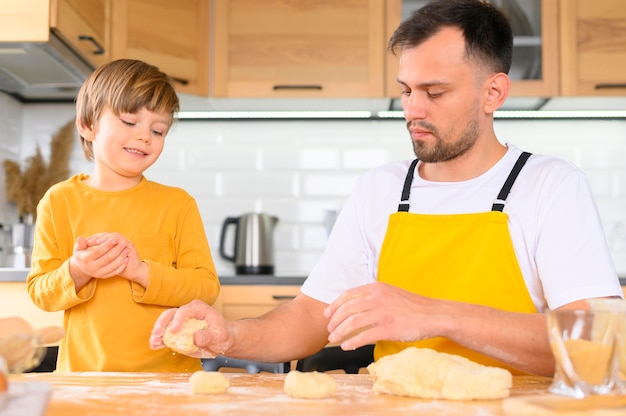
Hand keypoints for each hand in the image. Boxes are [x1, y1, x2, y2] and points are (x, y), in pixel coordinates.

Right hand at [69, 232, 129, 284]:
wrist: (82, 268)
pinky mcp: (104, 277)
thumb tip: (80, 238)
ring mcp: (98, 274)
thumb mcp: (79, 248)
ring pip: (113, 266)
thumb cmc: (82, 255)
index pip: (98, 252)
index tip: (115, 239)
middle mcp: (92, 268)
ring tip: (127, 249)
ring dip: (122, 257)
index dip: (107, 245)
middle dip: (117, 250)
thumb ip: (81, 243)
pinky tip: (126, 258)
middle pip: (107, 259)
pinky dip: (122, 265)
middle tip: (124, 243)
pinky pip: (115, 272)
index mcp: (86, 260)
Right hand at [150, 300, 232, 358]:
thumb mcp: (219, 336)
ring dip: (157, 333)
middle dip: (162, 324)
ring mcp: (180, 321)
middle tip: (157, 335)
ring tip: (153, 343)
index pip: (185, 310)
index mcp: (199, 308)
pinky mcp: (176, 332)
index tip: (174, 330)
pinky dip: (159, 340)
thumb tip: (196, 338)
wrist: (221, 340)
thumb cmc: (221, 334)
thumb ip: (208, 336)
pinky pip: (165, 334)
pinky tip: (155, 346)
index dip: (178, 319)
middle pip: (170, 314)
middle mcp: (187, 312)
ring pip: (164, 322)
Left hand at [324, 282, 439, 350]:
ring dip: (340, 331)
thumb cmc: (413, 306)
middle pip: (347, 309)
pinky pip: (364, 336)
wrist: (434, 315)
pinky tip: (346, 346)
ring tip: (334, 339)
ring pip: (352, 323)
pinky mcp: (388, 328)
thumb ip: (374, 296)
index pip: (348, 295)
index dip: (335, 305)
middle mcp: (377, 298)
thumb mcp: (391, 293)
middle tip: (329, 329)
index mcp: (377, 288)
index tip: (328, 314)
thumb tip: (355, 306)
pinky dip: (352, 342)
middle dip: (334, 320)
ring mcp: (383, 313)